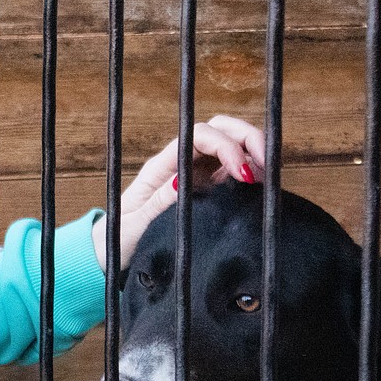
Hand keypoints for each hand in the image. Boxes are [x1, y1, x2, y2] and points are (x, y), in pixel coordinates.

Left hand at [91, 115, 266, 270]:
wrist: (111, 251)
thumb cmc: (119, 236)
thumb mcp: (135, 223)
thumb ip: (158, 202)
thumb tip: (182, 181)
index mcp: (162, 165)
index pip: (198, 136)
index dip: (226, 145)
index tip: (243, 171)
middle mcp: (181, 162)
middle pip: (219, 130)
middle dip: (247, 138)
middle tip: (269, 164)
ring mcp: (195, 173)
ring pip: (230, 145)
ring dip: (252, 152)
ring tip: (268, 176)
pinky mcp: (206, 189)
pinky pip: (232, 170)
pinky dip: (250, 170)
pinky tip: (261, 185)